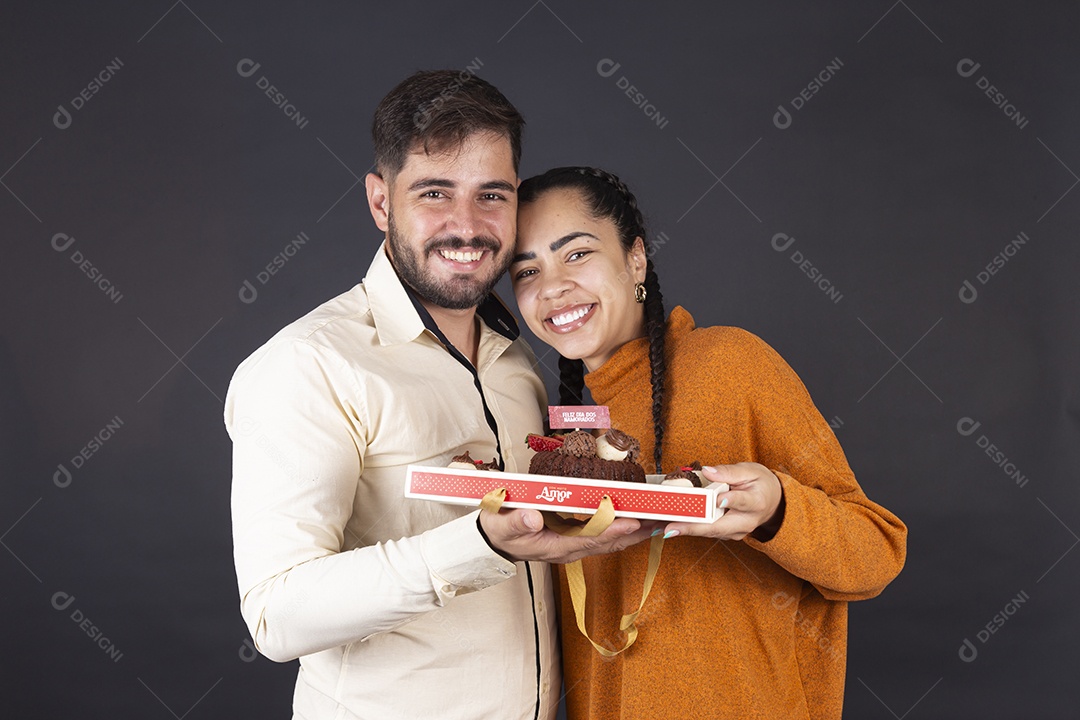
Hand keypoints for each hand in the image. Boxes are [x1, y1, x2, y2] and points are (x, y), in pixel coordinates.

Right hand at [479, 508, 657, 563]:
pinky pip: (605, 534)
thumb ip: (517, 522)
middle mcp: (571, 548)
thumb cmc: (499, 532)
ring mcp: (575, 544)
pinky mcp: (576, 537)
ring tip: (660, 519)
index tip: (633, 521)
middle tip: (662, 521)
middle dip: (637, 532)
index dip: (612, 530)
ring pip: (611, 539)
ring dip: (636, 531)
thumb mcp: (501, 526)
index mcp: (556, 546)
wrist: (495, 541)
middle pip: (610, 542)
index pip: (591, 539)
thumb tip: (534, 518)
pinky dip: (623, 527)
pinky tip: (637, 519)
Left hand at [660, 462, 783, 540]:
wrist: (771, 502)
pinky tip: (669, 525)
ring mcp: (736, 531)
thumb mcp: (749, 470)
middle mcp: (745, 521)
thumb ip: (728, 472)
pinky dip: (688, 528)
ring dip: (685, 529)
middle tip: (671, 528)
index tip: (717, 500)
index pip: (742, 502)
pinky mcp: (727, 534)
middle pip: (718, 526)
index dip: (729, 500)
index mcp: (755, 502)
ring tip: (661, 526)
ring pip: (709, 532)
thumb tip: (709, 471)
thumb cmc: (760, 484)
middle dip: (693, 528)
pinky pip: (706, 532)